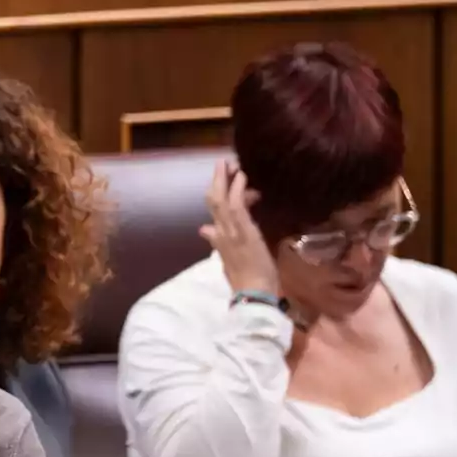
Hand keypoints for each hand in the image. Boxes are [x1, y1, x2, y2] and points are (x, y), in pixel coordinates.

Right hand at [200, 160, 278, 295]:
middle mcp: (221, 233)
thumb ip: (218, 243)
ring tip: (229, 163)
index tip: (227, 183)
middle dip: (216, 182)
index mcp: (218, 240)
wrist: (253, 293)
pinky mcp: (243, 230)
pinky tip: (241, 176)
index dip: (217, 195)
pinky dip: (236, 189)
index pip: (213, 213)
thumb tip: (204, 229)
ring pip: (221, 200)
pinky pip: (236, 205)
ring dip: (224, 180)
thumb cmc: (247, 280)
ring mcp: (231, 231)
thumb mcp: (229, 260)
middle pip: (213, 201)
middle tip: (221, 164)